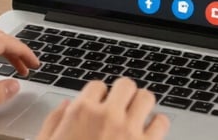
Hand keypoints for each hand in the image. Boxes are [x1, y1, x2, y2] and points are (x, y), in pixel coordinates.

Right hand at [37, 77, 170, 139]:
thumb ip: (55, 122)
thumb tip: (66, 106)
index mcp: (82, 112)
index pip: (98, 86)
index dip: (97, 97)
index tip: (98, 106)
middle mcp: (109, 117)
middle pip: (126, 85)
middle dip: (122, 94)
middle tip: (120, 107)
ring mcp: (131, 132)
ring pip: (147, 98)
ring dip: (142, 106)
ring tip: (136, 116)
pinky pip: (162, 122)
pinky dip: (157, 125)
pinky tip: (148, 133)